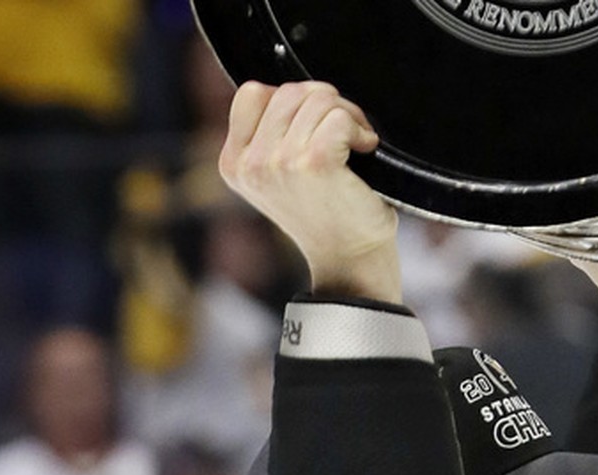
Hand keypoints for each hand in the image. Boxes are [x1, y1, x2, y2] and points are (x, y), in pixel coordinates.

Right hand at [219, 81, 400, 303]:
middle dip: (325, 104)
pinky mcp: (314, 163)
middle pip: (289, 90)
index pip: (252, 93)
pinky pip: (339, 117)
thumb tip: (297, 91)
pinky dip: (360, 128)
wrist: (350, 260)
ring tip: (355, 145)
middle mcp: (250, 163)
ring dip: (347, 116)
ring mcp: (279, 163)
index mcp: (233, 163)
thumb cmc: (326, 214)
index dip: (291, 101)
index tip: (313, 126)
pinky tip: (364, 150)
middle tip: (344, 135)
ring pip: (318, 98)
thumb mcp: (278, 177)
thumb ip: (271, 137)